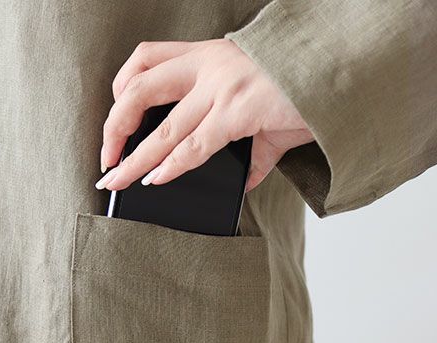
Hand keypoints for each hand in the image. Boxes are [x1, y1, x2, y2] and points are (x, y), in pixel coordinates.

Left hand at [96, 39, 313, 192]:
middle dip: (113, 128)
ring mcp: (221, 87)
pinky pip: (192, 146)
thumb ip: (249, 149)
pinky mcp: (238, 111)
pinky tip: (156, 180)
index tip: (115, 120)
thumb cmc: (304, 87)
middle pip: (137, 89)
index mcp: (207, 56)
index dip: (121, 88)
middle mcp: (208, 66)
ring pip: (160, 129)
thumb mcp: (265, 110)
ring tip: (117, 181)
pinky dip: (170, 167)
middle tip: (105, 159)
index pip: (145, 60)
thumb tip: (241, 181)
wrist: (343, 72)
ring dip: (133, 160)